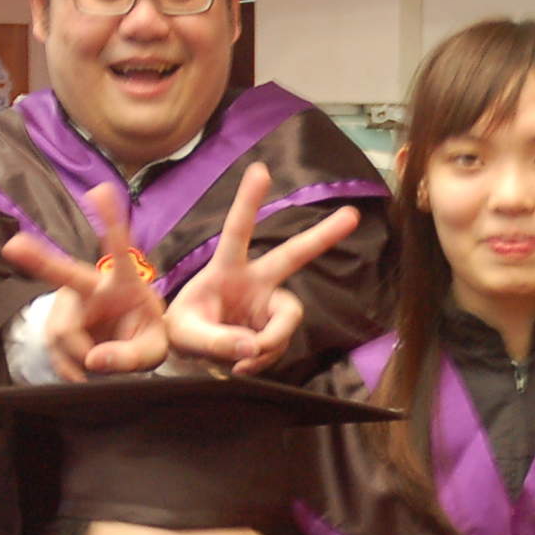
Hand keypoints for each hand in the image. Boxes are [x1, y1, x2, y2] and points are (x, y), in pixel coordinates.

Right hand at [0, 184, 166, 378]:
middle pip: (63, 273)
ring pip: (62, 334)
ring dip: (79, 359)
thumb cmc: (142, 338)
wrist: (120, 353)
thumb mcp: (152, 349)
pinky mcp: (52, 330)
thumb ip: (132, 356)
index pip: (119, 251)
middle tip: (14, 247)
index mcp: (123, 283)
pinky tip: (83, 373)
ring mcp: (67, 309)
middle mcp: (89, 289)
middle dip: (38, 259)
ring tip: (98, 366)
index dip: (111, 222)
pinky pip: (55, 355)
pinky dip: (71, 371)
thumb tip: (92, 361)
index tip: (102, 191)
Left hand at [164, 162, 359, 375]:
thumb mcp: (186, 336)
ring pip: (287, 321)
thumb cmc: (183, 332)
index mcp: (226, 270)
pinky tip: (242, 365)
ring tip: (239, 361)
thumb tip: (252, 347)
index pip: (237, 232)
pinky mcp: (276, 329)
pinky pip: (279, 346)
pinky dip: (262, 360)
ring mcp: (269, 305)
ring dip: (267, 344)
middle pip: (293, 256)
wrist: (191, 356)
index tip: (260, 170)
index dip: (248, 202)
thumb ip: (215, 341)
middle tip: (351, 215)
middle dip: (322, 236)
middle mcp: (255, 281)